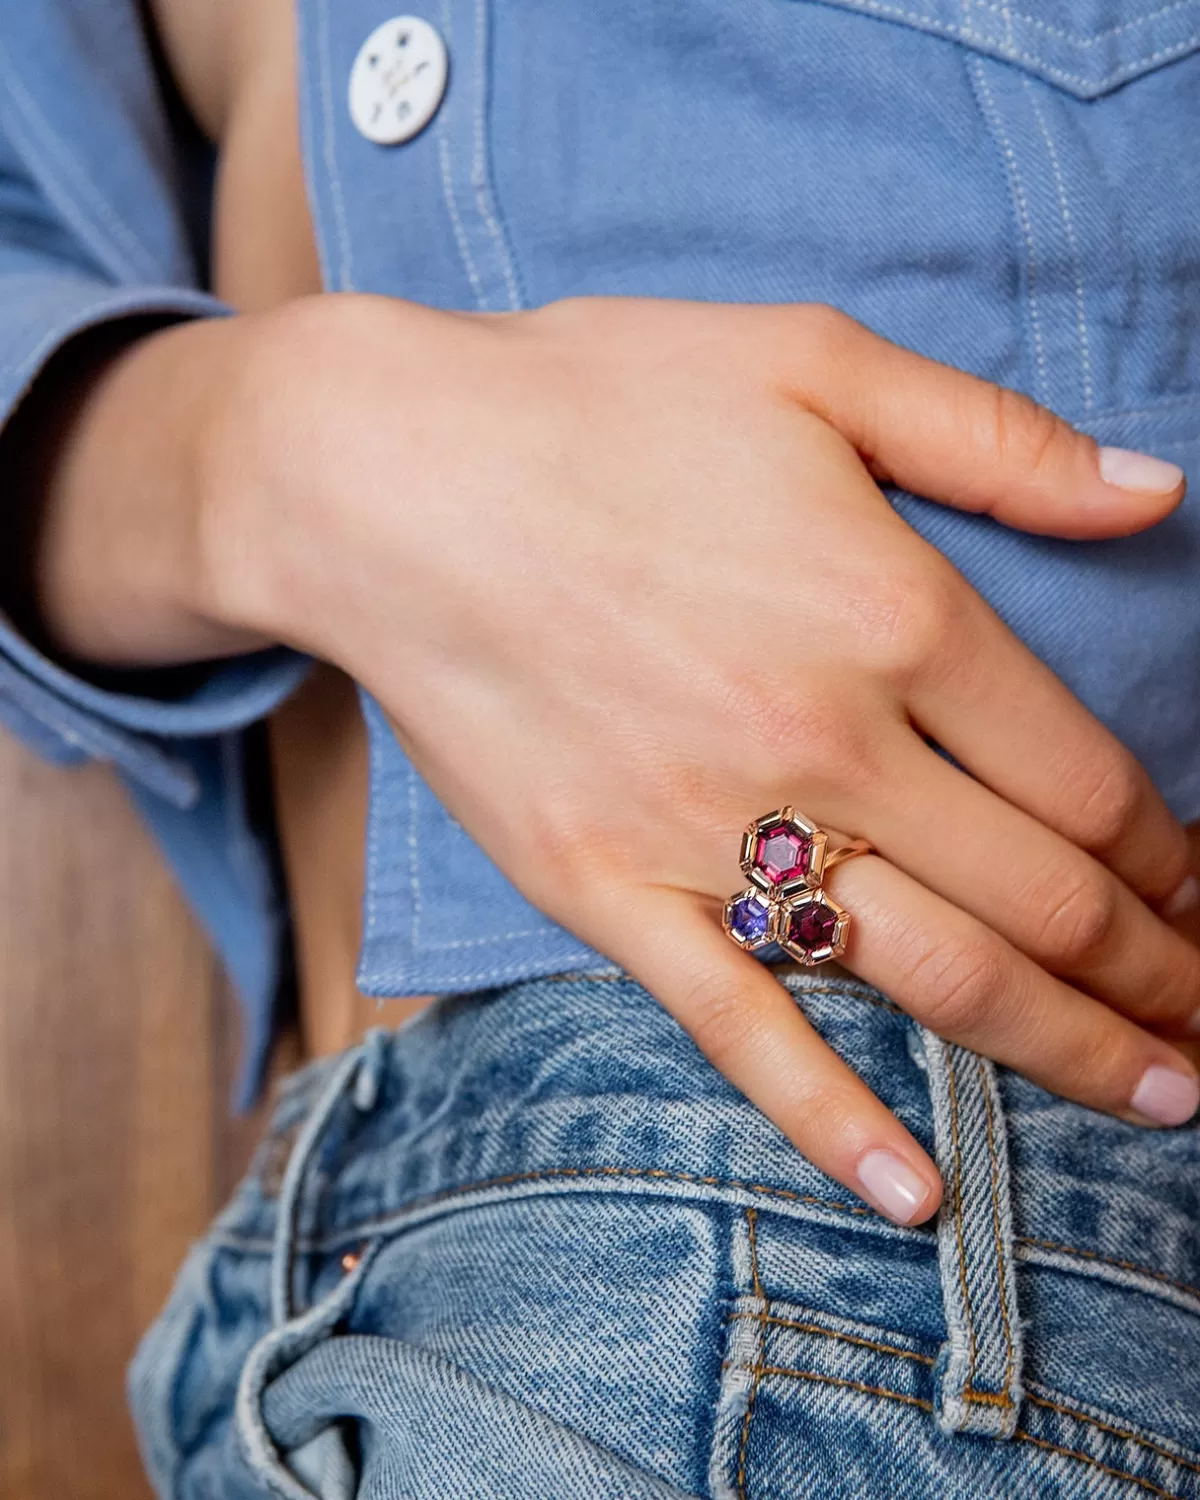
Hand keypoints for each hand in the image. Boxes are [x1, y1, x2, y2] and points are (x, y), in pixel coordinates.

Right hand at [206, 293, 1199, 1223]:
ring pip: (932, 975)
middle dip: (1154, 970)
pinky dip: (832, 1120)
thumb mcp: (808, 364)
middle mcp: (824, 742)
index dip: (1176, 857)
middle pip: (1041, 896)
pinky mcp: (608, 894)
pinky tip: (912, 1194)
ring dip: (1064, 1049)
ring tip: (1157, 1095)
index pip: (1088, 780)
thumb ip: (993, 441)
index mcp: (893, 614)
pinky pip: (739, 1028)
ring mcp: (710, 832)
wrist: (384, 481)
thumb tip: (1159, 491)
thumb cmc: (593, 403)